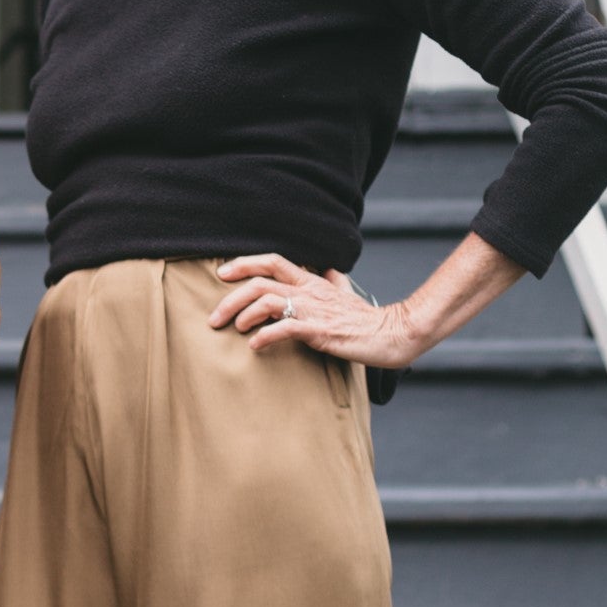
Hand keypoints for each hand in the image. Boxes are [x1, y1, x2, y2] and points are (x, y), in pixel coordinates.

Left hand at [210, 254, 419, 368]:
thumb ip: (334, 280)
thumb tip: (331, 268)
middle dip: (231, 299)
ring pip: (268, 301)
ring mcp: (314, 310)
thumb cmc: (366, 319)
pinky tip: (255, 345)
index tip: (221, 273)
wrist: (392, 334)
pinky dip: (265, 335)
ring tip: (237, 330)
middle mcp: (309, 291)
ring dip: (245, 315)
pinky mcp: (320, 331)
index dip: (245, 263)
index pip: (273, 261)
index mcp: (312, 281)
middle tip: (214, 318)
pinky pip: (286, 328)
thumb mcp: (346, 294)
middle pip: (260, 282)